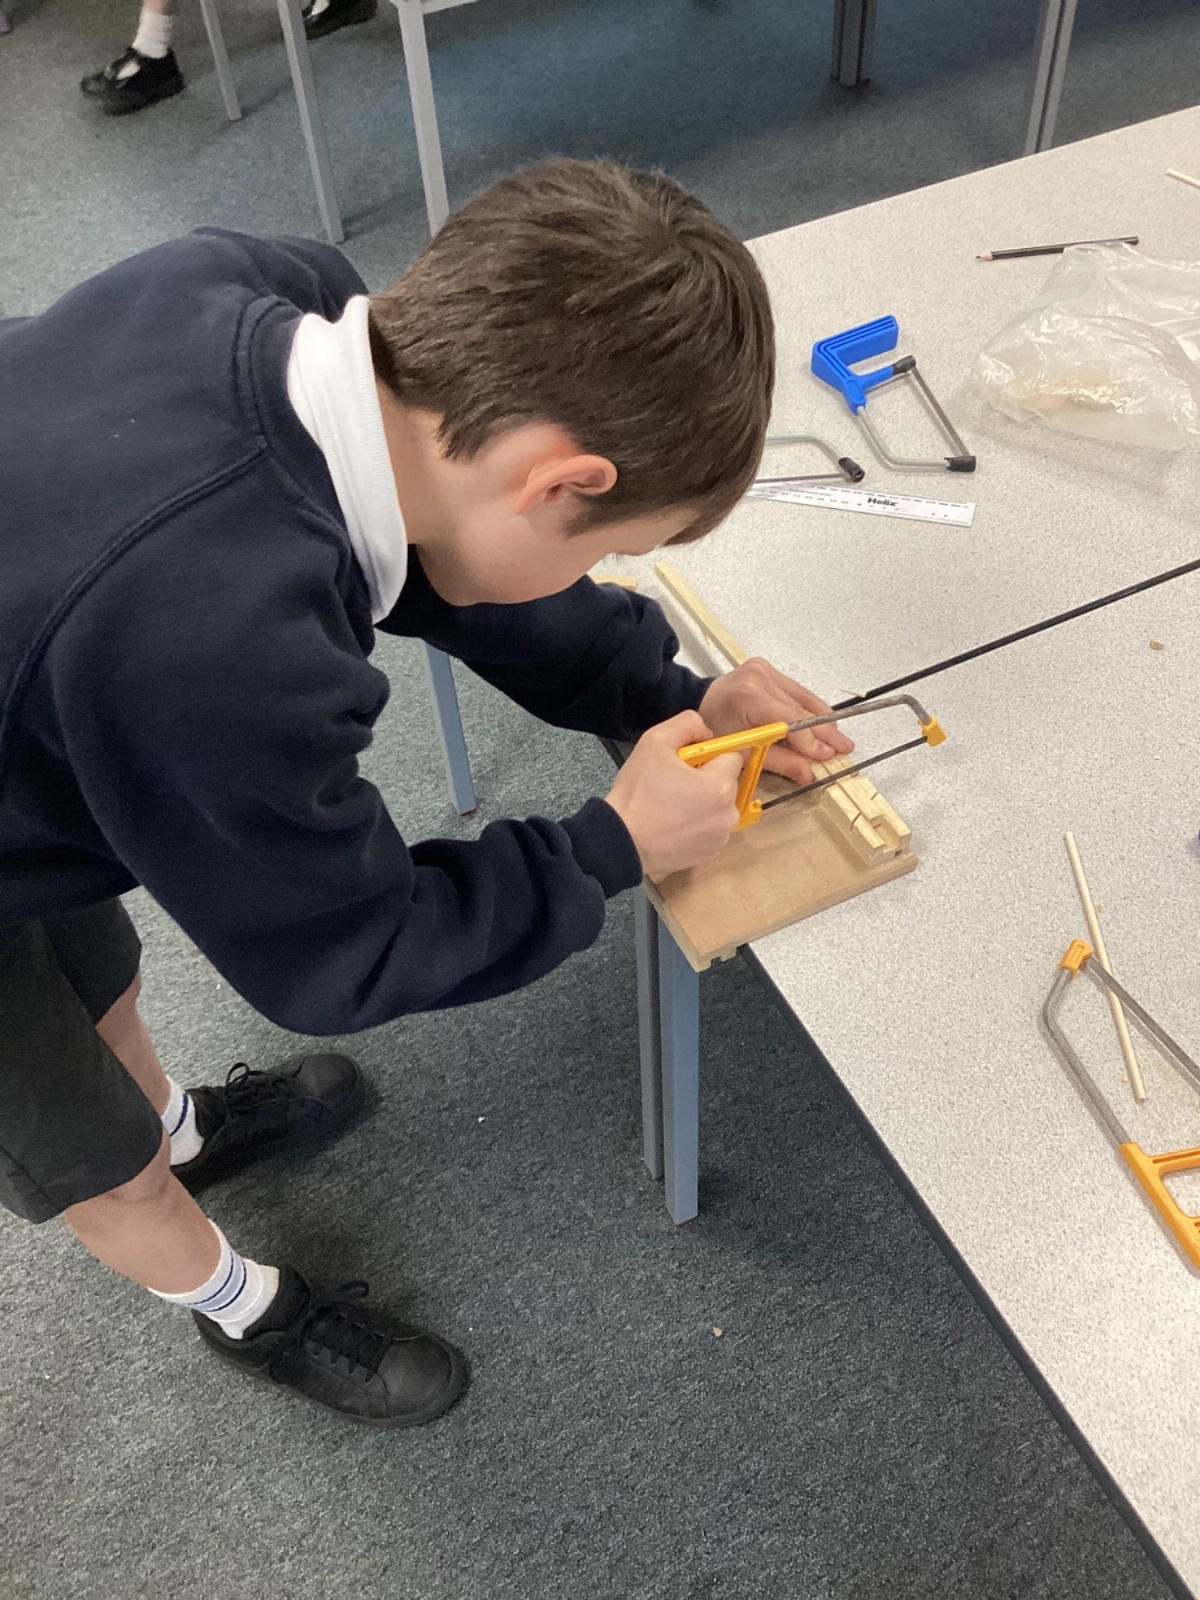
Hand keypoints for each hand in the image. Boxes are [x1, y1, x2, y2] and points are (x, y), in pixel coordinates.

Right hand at [605, 710, 741, 877]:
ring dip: (703, 803)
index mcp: (720, 785)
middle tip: (674, 784)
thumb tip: (707, 734)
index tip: (686, 763)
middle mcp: (728, 814)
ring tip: (671, 807)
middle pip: (727, 782)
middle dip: (706, 779)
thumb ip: (688, 724)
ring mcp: (720, 837)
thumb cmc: (637, 794)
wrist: (622, 842)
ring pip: (719, 806)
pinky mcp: (710, 853)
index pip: (732, 756)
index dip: (708, 755)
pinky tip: (674, 824)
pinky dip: (698, 825)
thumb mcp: (655, 741)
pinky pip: (711, 829)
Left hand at [698, 659, 854, 786]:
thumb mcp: (745, 752)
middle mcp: (758, 677)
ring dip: (823, 719)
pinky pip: (796, 692)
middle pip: (801, 709)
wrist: (701, 703)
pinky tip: (825, 722)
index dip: (812, 739)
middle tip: (845, 748)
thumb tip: (810, 774)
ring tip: (839, 738)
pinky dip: (810, 708)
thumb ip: (780, 761)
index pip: (791, 720)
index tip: (828, 755)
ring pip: (803, 698)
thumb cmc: (716, 730)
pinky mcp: (768, 668)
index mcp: (748, 697)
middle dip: (824, 732)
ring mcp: (764, 669)